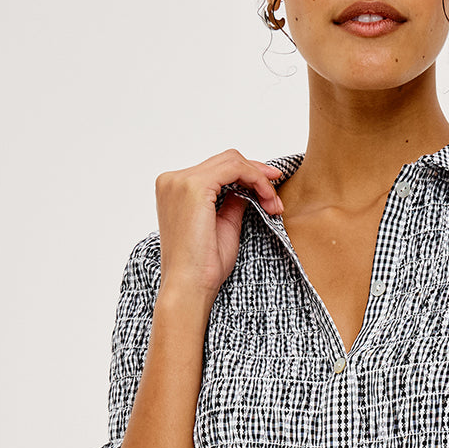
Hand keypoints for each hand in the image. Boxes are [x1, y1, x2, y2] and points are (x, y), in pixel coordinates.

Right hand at [154, 149, 284, 300]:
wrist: (189, 287)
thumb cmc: (203, 266)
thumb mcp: (223, 224)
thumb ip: (232, 201)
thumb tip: (248, 187)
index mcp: (175, 189)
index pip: (218, 168)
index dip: (249, 175)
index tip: (270, 192)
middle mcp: (173, 180)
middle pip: (226, 160)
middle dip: (258, 176)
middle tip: (275, 199)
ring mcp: (181, 181)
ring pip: (233, 161)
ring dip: (260, 179)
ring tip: (273, 204)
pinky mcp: (194, 186)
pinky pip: (235, 168)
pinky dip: (256, 180)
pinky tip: (267, 199)